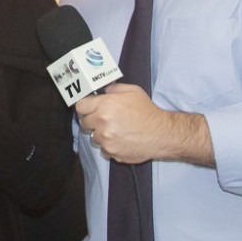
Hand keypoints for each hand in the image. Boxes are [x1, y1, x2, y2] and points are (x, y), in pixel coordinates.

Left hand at [74, 83, 213, 165]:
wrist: (161, 134)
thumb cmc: (147, 111)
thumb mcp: (132, 91)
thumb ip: (114, 89)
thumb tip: (103, 91)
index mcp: (104, 105)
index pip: (80, 106)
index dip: (85, 106)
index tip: (89, 108)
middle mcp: (102, 123)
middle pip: (84, 123)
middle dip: (92, 120)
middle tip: (105, 119)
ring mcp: (105, 139)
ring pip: (94, 137)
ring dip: (101, 134)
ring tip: (116, 130)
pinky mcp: (111, 152)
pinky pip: (103, 148)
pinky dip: (109, 145)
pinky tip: (121, 139)